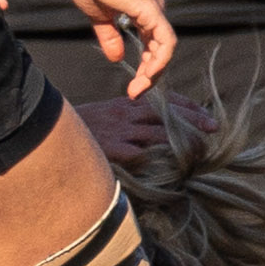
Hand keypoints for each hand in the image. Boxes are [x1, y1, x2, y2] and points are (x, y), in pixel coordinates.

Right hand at [67, 0, 173, 98]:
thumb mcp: (99, 18)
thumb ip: (110, 37)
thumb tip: (117, 58)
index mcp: (141, 13)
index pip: (151, 48)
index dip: (144, 70)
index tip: (132, 88)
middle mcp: (152, 13)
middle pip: (159, 52)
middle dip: (149, 77)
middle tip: (135, 93)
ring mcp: (154, 12)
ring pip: (165, 51)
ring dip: (154, 74)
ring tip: (139, 89)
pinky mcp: (152, 12)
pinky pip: (165, 43)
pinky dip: (159, 62)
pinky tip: (147, 75)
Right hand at [74, 93, 216, 163]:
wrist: (49, 131)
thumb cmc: (81, 130)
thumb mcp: (107, 116)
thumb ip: (130, 121)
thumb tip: (154, 131)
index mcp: (127, 104)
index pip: (164, 100)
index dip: (187, 106)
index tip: (207, 112)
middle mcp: (126, 113)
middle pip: (167, 113)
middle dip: (193, 119)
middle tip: (215, 127)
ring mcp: (120, 131)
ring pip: (158, 133)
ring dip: (181, 141)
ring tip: (202, 149)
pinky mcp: (112, 149)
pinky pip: (139, 154)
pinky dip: (157, 158)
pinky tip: (173, 166)